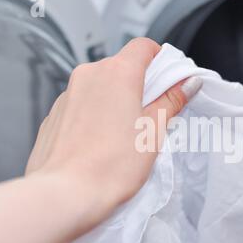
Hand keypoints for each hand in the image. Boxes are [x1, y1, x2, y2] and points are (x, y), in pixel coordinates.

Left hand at [25, 37, 201, 228]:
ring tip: (124, 136)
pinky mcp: (54, 114)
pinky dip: (95, 114)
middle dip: (140, 85)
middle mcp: (88, 75)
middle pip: (122, 66)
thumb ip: (171, 101)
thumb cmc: (113, 165)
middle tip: (151, 115)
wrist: (65, 194)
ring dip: (116, 100)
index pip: (144, 47)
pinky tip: (100, 143)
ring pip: (101, 86)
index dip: (160, 60)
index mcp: (117, 73)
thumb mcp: (153, 131)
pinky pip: (82, 104)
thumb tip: (187, 83)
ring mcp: (68, 94)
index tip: (169, 82)